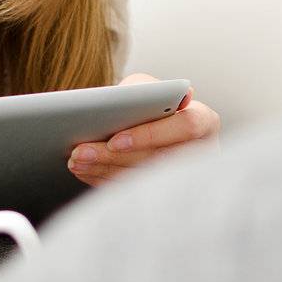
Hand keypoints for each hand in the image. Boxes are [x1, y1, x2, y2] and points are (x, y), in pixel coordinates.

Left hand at [67, 73, 220, 185]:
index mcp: (206, 121)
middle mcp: (203, 153)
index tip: (114, 141)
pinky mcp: (168, 194)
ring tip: (75, 161)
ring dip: (103, 170)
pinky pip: (134, 192)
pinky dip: (104, 181)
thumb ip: (140, 92)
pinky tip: (84, 172)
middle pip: (157, 159)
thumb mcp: (147, 87)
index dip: (149, 135)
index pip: (185, 127)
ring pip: (143, 180)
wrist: (152, 121)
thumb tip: (125, 102)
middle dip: (113, 157)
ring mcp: (188, 178)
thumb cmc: (150, 100)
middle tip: (78, 152)